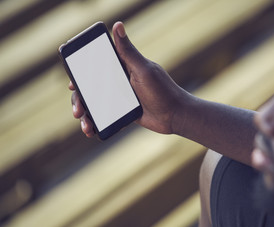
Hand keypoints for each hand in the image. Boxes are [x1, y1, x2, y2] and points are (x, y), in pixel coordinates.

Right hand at [70, 21, 190, 136]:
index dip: (81, 73)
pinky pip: (105, 116)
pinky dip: (96, 123)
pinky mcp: (123, 111)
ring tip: (85, 126)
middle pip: (91, 87)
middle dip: (80, 99)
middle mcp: (119, 81)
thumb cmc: (163, 90)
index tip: (73, 82)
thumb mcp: (144, 70)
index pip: (96, 66)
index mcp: (123, 67)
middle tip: (77, 109)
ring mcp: (120, 97)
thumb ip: (128, 52)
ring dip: (86, 114)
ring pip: (95, 103)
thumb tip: (118, 25)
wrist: (175, 115)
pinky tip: (92, 130)